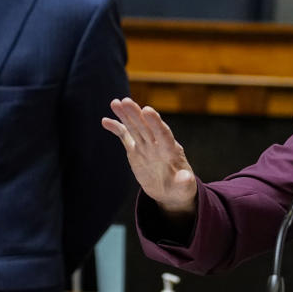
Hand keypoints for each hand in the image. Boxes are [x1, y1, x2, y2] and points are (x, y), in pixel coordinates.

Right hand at [102, 97, 197, 216]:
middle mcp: (158, 144)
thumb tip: (186, 179)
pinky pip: (125, 137)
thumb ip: (185, 182)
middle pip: (146, 127)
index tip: (148, 110)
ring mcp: (146, 146)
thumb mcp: (185, 188)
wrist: (171, 190)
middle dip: (136, 114)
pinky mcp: (135, 150)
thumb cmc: (181, 189)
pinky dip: (116, 128)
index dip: (156, 123)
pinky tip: (105, 120)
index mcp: (171, 150)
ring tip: (115, 102)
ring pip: (135, 128)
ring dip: (125, 115)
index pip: (163, 134)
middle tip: (126, 101)